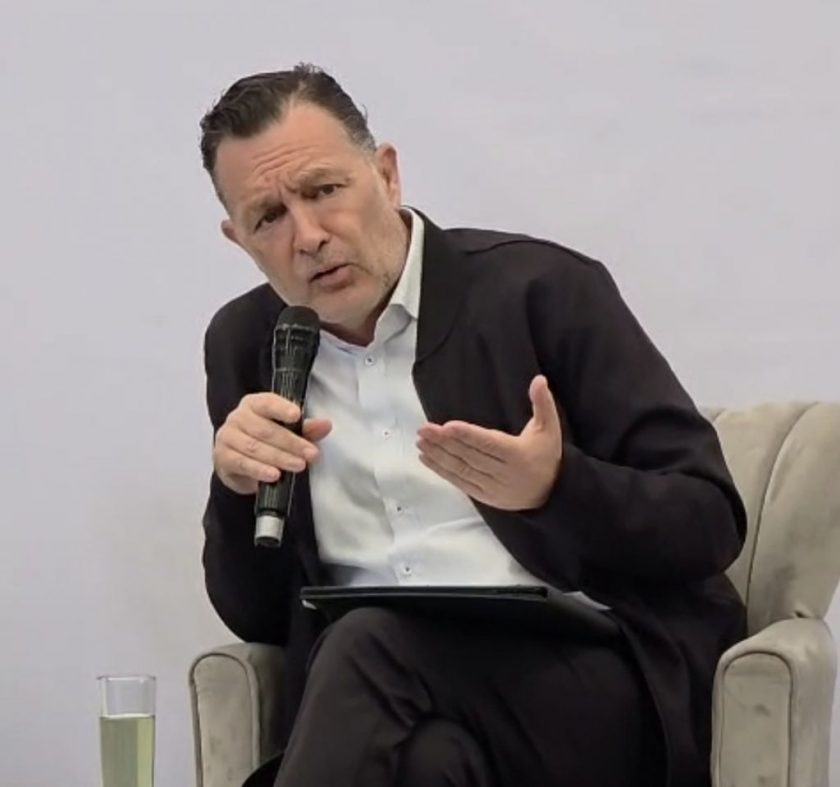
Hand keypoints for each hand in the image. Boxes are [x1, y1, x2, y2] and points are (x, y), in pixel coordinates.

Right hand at [213, 393, 331, 494]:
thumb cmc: (266, 442)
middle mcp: (238, 417)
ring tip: (298, 466)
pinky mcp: (222, 457)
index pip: (267, 402)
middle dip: (291, 443)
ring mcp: (227, 437)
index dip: (282, 408)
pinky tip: (274, 475)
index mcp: (254, 404)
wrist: (240, 465)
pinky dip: (260, 470)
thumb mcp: (288, 432)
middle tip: (310, 453)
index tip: (297, 415)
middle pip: (265, 429)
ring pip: (255, 447)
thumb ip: (306, 429)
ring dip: (279, 458)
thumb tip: (325, 425)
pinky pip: (242, 463)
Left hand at [416, 375, 562, 509]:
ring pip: (462, 470)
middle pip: (470, 456)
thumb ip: (543, 402)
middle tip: (424, 429)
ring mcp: (493, 487)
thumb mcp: (550, 427)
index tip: (447, 426)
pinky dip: (442, 471)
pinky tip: (426, 459)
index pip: (489, 443)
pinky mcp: (484, 497)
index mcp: (518, 455)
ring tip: (421, 442)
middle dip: (445, 442)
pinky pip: (460, 483)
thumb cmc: (547, 454)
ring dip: (439, 456)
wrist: (551, 494)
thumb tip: (539, 379)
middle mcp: (504, 473)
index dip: (468, 435)